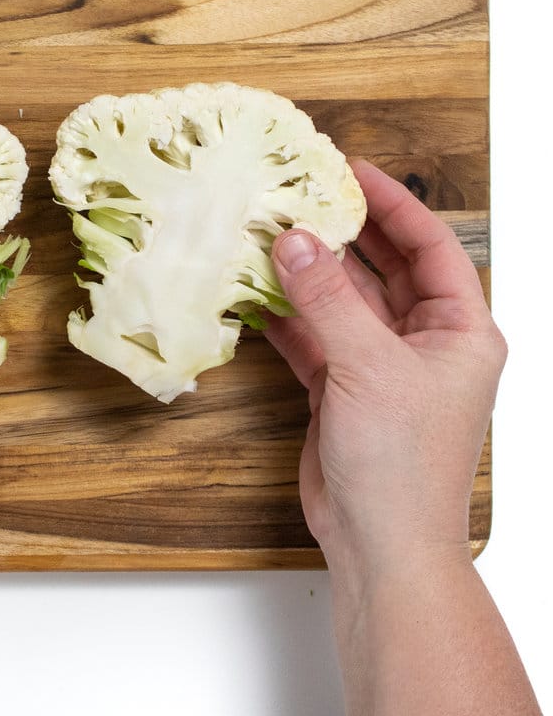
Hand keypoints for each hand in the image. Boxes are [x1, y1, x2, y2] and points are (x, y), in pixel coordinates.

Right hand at [266, 160, 506, 574]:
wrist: (381, 544)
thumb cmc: (403, 464)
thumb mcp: (369, 369)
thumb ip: (328, 302)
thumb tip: (295, 241)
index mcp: (459, 331)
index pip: (430, 247)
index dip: (394, 205)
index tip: (352, 171)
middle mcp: (423, 343)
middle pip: (384, 269)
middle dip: (346, 233)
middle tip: (303, 194)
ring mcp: (379, 367)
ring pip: (342, 303)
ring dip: (308, 274)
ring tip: (268, 234)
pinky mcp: (341, 390)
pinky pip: (313, 338)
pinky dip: (286, 316)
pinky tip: (256, 292)